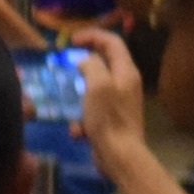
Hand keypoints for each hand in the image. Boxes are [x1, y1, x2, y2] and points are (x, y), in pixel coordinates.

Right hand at [71, 26, 148, 156]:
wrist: (120, 157)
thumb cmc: (109, 118)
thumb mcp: (97, 85)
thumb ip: (91, 65)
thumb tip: (85, 61)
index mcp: (126, 71)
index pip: (112, 41)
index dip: (92, 35)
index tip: (71, 40)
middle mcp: (126, 84)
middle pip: (104, 63)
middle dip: (84, 64)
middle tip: (67, 64)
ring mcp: (120, 103)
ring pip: (95, 90)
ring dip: (80, 96)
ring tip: (70, 104)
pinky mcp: (113, 121)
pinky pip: (94, 112)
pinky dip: (83, 119)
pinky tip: (77, 130)